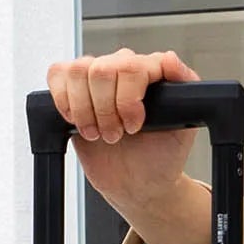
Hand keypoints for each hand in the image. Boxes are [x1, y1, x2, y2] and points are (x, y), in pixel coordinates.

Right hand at [45, 46, 202, 208]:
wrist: (138, 184)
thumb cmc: (161, 157)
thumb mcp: (184, 130)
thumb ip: (185, 90)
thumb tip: (170, 59)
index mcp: (151, 71)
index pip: (131, 66)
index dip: (127, 99)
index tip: (134, 126)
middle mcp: (123, 68)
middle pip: (101, 69)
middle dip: (105, 110)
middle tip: (116, 135)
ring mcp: (98, 77)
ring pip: (77, 72)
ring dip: (85, 110)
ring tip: (99, 133)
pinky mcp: (74, 90)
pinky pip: (57, 75)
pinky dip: (64, 102)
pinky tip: (78, 122)